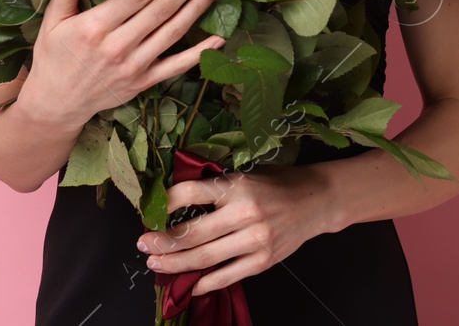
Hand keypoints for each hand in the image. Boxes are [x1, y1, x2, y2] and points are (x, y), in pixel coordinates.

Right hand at [17, 0, 226, 128]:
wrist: (56, 104)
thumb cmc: (53, 58)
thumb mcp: (52, 21)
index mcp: (96, 26)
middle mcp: (118, 46)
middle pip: (161, 10)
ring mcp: (134, 66)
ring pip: (172, 33)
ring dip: (197, 9)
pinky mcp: (143, 82)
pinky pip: (177, 66)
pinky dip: (200, 53)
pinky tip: (219, 38)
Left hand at [137, 162, 337, 297]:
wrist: (316, 201)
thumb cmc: (276, 184)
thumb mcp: (244, 175)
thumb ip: (215, 189)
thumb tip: (174, 203)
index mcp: (236, 185)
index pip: (190, 193)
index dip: (165, 202)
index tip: (150, 210)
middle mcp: (244, 213)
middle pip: (192, 232)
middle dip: (162, 240)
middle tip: (143, 243)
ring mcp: (255, 239)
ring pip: (205, 257)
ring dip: (175, 263)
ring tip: (156, 262)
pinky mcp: (264, 260)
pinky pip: (228, 275)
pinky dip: (206, 282)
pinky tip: (190, 283)